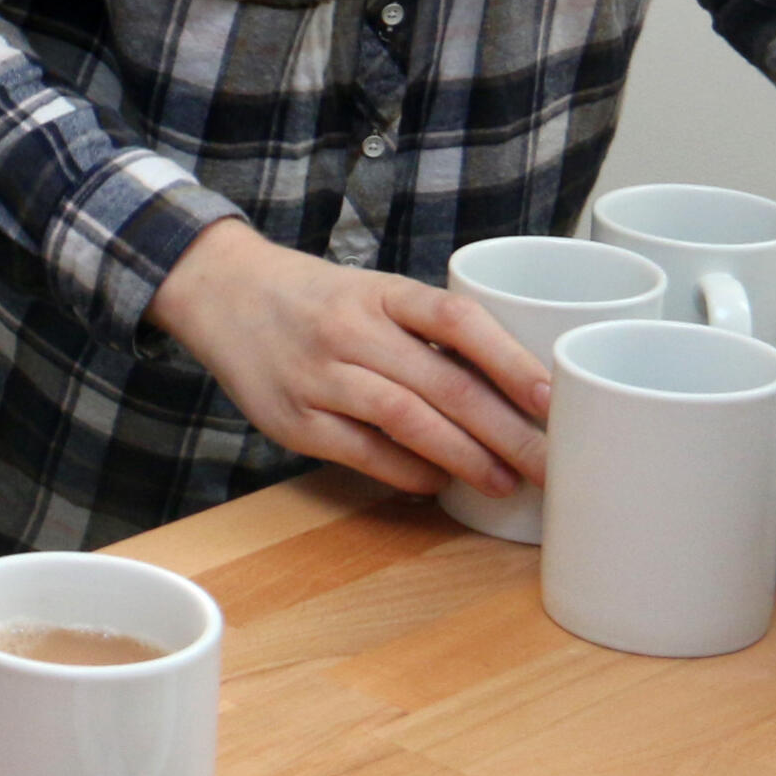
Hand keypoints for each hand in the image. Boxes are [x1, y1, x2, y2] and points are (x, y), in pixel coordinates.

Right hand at [145, 219, 550, 497]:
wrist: (224, 292)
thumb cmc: (319, 299)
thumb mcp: (373, 293)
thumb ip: (425, 330)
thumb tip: (504, 381)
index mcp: (383, 292)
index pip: (458, 320)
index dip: (509, 358)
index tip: (551, 395)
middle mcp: (354, 331)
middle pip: (445, 384)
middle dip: (506, 430)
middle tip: (549, 463)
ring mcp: (321, 377)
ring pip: (408, 421)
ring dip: (465, 458)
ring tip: (505, 482)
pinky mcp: (294, 421)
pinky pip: (363, 453)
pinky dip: (407, 471)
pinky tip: (438, 484)